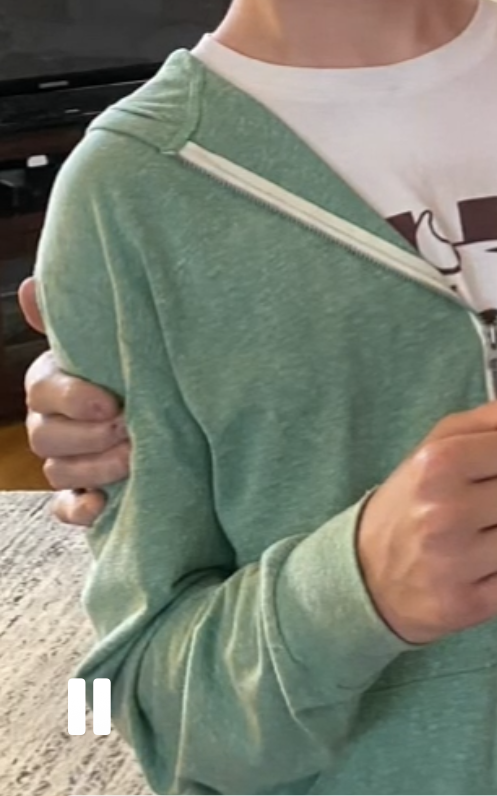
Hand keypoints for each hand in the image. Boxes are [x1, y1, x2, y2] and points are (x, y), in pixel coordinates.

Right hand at [19, 279, 128, 527]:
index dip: (73, 400)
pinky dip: (80, 510)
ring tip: (134, 460)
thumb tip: (28, 286)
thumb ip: (73, 319)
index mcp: (51, 382)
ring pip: (57, 472)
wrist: (168, 407)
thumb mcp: (107, 341)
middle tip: (129, 431)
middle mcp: (50, 423)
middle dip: (88, 437)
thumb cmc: (128, 368)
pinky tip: (102, 504)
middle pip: (45, 438)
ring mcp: (64, 462)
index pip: (41, 393)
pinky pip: (65, 510)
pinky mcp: (80, 495)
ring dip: (93, 470)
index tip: (112, 402)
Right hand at [356, 396, 496, 642]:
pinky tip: (484, 571)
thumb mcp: (443, 443)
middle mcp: (445, 510)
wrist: (364, 575)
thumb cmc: (414, 499)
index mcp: (439, 461)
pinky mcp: (465, 606)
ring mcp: (455, 562)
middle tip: (485, 509)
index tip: (491, 473)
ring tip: (485, 540)